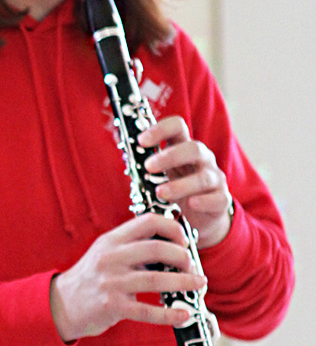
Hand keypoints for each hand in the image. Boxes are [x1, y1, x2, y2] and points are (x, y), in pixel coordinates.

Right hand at [49, 212, 206, 341]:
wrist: (61, 305)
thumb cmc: (90, 279)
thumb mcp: (105, 254)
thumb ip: (131, 246)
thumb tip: (169, 244)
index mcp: (111, 241)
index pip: (148, 222)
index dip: (172, 228)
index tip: (185, 240)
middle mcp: (111, 258)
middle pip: (156, 248)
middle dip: (182, 256)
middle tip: (193, 265)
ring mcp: (111, 283)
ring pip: (156, 279)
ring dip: (183, 282)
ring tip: (199, 284)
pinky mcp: (112, 307)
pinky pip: (147, 311)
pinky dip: (169, 314)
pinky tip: (183, 314)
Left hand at [139, 116, 232, 247]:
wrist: (203, 217)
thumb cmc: (179, 191)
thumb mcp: (163, 174)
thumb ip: (148, 164)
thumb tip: (124, 150)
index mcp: (186, 148)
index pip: (178, 127)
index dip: (160, 129)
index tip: (141, 140)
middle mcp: (203, 160)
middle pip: (193, 149)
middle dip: (170, 156)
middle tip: (149, 166)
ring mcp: (215, 179)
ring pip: (202, 177)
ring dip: (180, 185)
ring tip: (160, 193)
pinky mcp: (222, 199)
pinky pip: (217, 198)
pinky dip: (204, 201)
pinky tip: (191, 205)